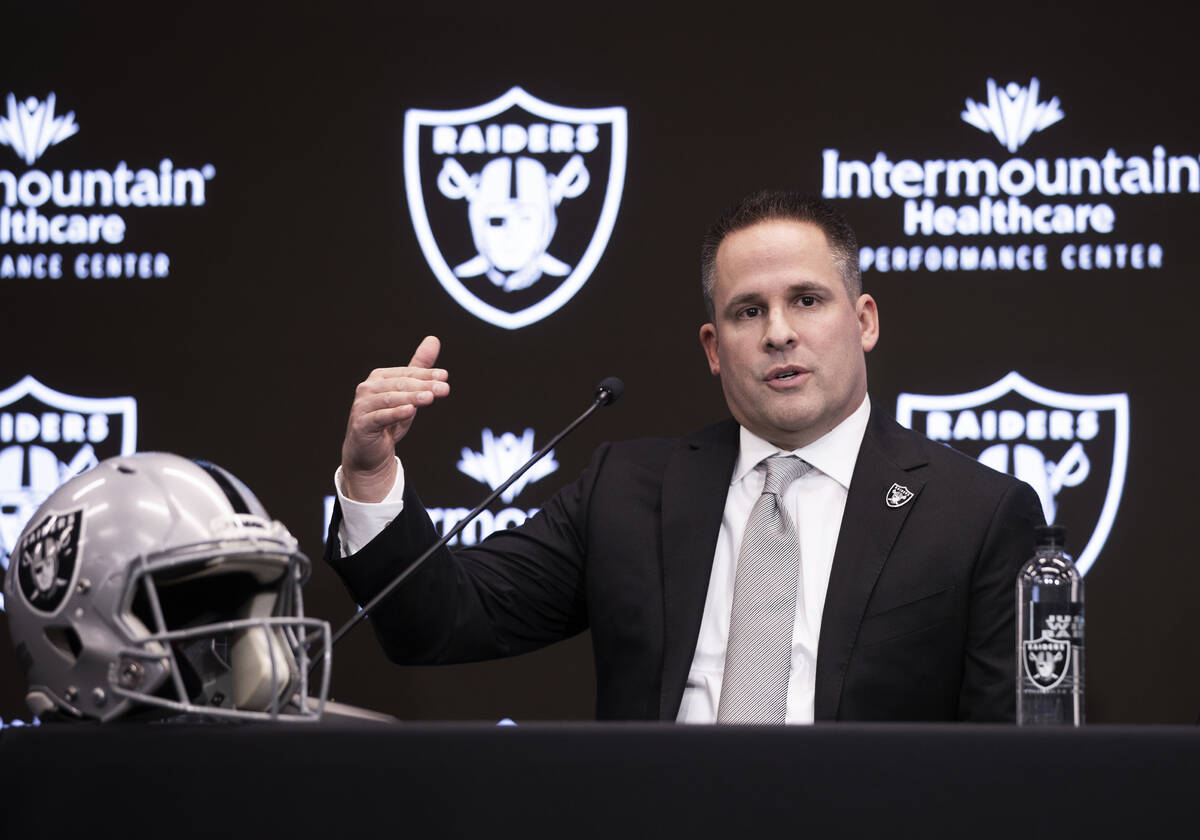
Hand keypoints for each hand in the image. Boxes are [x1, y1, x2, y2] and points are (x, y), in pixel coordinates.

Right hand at [341, 335, 449, 501]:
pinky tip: (409, 411)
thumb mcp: (409, 395)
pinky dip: (395, 413)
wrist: (370, 453)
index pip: (406, 373)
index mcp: (380, 378)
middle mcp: (368, 388)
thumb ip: (419, 369)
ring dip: (411, 398)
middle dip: (423, 386)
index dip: (426, 375)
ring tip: (429, 398)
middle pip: (400, 384)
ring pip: (391, 399)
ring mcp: (363, 406)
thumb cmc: (390, 421)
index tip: (445, 377)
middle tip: (444, 389)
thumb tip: (433, 339)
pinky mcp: (362, 424)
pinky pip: (380, 416)